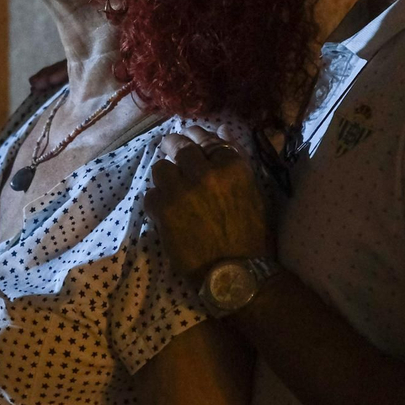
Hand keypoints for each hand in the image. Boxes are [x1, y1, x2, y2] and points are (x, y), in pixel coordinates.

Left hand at [144, 124, 270, 278]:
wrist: (236, 275)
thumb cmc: (253, 236)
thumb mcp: (255, 192)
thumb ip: (236, 159)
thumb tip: (221, 129)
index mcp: (232, 166)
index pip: (207, 139)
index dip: (196, 138)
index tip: (191, 140)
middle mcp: (205, 173)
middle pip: (180, 147)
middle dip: (175, 147)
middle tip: (171, 151)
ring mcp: (181, 191)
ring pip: (161, 168)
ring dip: (165, 177)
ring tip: (171, 189)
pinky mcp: (163, 211)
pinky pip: (150, 195)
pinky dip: (156, 203)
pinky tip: (165, 212)